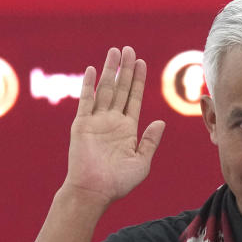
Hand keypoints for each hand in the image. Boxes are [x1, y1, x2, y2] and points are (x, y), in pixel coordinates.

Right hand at [64, 46, 165, 206]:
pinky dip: (89, 85)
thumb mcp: (141, 162)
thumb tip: (160, 122)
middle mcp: (112, 122)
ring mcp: (96, 121)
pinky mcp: (82, 124)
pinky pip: (86, 101)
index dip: (138, 80)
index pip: (134, 99)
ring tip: (115, 52)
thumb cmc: (118, 182)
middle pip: (121, 89)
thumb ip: (150, 141)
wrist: (95, 191)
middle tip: (129, 49)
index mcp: (128, 130)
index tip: (141, 63)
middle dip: (125, 70)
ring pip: (105, 90)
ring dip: (110, 71)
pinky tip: (92, 70)